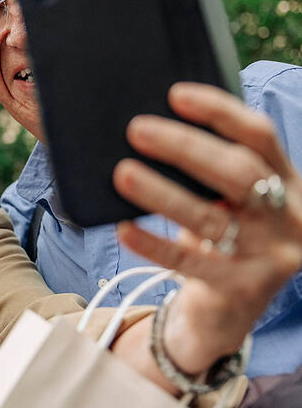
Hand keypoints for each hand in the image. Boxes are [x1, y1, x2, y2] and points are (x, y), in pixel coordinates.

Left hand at [112, 82, 301, 371]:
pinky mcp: (243, 288)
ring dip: (162, 193)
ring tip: (123, 174)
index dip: (219, 110)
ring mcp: (271, 254)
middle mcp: (289, 215)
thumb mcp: (227, 201)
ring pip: (211, 218)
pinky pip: (191, 263)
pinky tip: (124, 228)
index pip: (259, 134)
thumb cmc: (222, 239)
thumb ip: (206, 169)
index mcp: (288, 181)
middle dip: (184, 146)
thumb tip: (148, 127)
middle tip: (136, 129)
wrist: (229, 313)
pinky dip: (155, 244)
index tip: (174, 94)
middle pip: (237, 171)